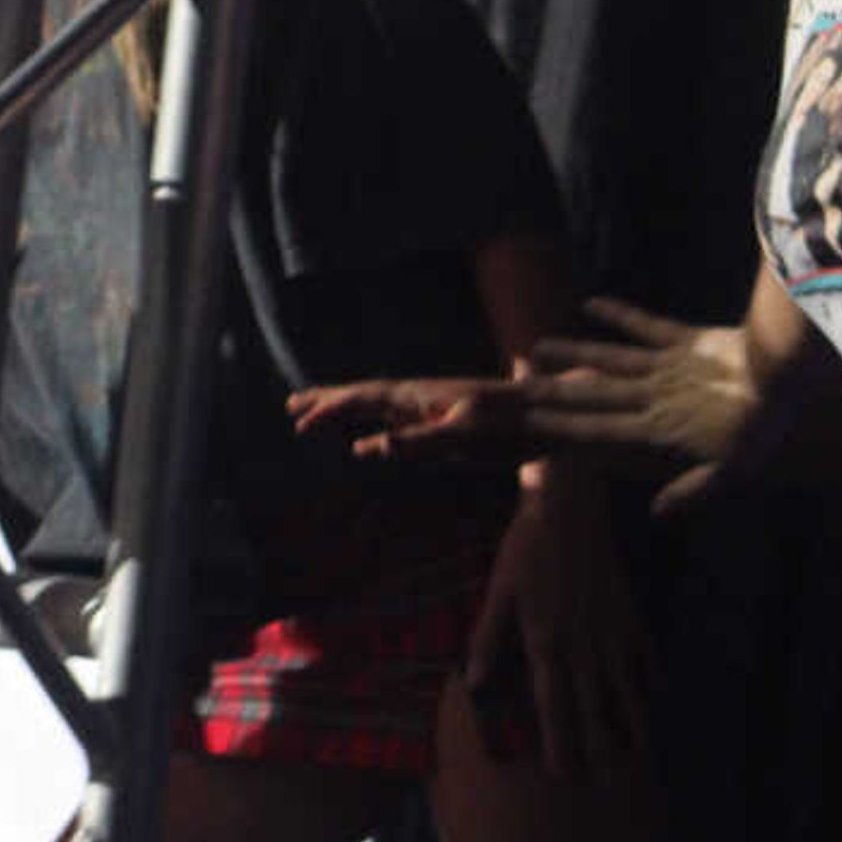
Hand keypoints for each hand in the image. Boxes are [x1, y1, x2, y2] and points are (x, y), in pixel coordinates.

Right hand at [288, 372, 538, 464]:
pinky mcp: (446, 417)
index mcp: (420, 395)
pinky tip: (371, 430)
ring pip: (379, 403)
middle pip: (364, 394)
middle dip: (328, 400)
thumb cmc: (509, 428)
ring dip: (347, 406)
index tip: (300, 420)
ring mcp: (433, 405)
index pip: (364, 397)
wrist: (549, 417)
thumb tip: (364, 447)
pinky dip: (374, 418)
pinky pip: (398, 415)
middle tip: (292, 406)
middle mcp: (422, 395)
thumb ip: (414, 442)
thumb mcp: (462, 439)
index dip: (331, 407)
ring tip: (318, 410)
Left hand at [468, 468, 650, 776]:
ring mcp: (611, 629)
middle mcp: (583, 643)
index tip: (562, 773)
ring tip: (640, 751)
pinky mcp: (628, 610)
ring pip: (625, 685)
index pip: (554, 704)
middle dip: (599, 745)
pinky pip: (644, 651)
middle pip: (593, 705)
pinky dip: (651, 675)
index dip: (559, 740)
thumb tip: (472, 683)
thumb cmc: (525, 547)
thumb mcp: (499, 591)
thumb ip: (488, 638)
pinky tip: (658, 695)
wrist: (568, 507)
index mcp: (547, 641)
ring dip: (633, 720)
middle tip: (607, 781)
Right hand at [514, 297, 761, 504]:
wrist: (779, 372)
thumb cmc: (759, 427)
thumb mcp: (731, 473)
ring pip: (610, 358)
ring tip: (538, 347)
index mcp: (658, 429)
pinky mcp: (685, 338)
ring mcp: (666, 363)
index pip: (600, 429)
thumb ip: (692, 491)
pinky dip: (619, 313)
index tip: (530, 422)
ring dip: (574, 353)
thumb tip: (657, 512)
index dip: (562, 425)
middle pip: (593, 392)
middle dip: (552, 390)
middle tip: (517, 385)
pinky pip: (646, 324)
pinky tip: (592, 303)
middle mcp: (652, 395)